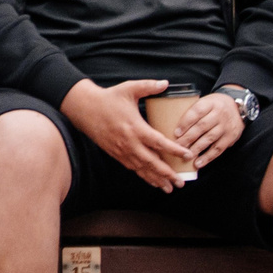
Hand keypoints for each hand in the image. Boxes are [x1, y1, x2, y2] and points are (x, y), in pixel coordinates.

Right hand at [61, 78, 193, 192]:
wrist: (85, 109)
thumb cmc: (108, 98)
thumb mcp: (129, 88)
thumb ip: (148, 86)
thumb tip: (165, 83)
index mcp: (135, 127)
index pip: (158, 142)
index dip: (174, 150)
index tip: (187, 155)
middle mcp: (129, 143)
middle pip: (152, 162)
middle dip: (167, 174)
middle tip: (181, 182)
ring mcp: (122, 151)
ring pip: (142, 169)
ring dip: (156, 180)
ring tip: (170, 188)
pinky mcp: (116, 154)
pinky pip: (132, 168)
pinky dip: (144, 176)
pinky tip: (153, 181)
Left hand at [170, 92, 246, 171]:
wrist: (238, 108)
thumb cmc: (215, 106)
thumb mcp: (205, 101)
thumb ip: (192, 111)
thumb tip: (169, 123)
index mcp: (210, 103)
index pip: (197, 111)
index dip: (186, 122)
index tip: (176, 133)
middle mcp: (219, 114)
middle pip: (202, 126)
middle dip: (188, 138)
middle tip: (177, 147)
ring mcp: (226, 126)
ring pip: (209, 138)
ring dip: (196, 149)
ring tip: (186, 156)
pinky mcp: (230, 137)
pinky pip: (218, 149)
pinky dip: (208, 157)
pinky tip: (198, 163)